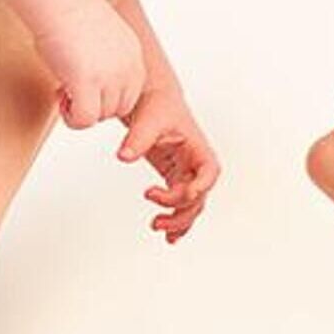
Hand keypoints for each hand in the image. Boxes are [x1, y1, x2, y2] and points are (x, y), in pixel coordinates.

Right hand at [36, 0, 145, 128]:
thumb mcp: (101, 38)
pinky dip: (72, 117)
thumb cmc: (69, 10)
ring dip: (80, 111)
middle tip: (71, 89)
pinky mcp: (88, 83)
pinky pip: (85, 120)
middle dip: (94, 106)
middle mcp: (128, 67)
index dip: (105, 95)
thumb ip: (105, 60)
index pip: (130, 94)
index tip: (84, 81)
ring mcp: (110, 77)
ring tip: (63, 90)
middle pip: (118, 109)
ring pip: (101, 116)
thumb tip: (89, 82)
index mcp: (133, 55)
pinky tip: (59, 97)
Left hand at [118, 86, 219, 243]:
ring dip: (179, 221)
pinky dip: (177, 219)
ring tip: (157, 227)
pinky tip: (168, 236)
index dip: (201, 186)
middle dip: (181, 213)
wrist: (151, 98)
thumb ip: (137, 139)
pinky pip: (181, 202)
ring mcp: (187, 171)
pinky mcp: (175, 175)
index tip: (185, 194)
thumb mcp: (148, 120)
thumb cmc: (156, 104)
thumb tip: (124, 155)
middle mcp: (196, 162)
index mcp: (197, 146)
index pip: (209, 171)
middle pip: (199, 196)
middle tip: (157, 221)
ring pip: (192, 204)